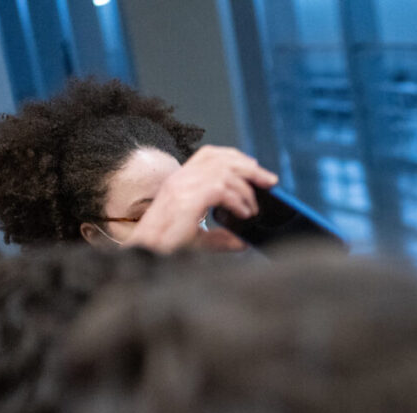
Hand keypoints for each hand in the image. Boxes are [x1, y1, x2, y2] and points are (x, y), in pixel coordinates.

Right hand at [125, 146, 276, 253]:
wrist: (146, 255)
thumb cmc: (166, 247)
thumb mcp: (198, 239)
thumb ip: (221, 238)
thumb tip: (243, 242)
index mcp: (180, 181)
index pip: (209, 155)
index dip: (234, 157)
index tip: (254, 166)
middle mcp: (179, 180)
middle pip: (220, 158)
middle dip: (250, 168)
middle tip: (270, 181)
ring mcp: (181, 188)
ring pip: (223, 173)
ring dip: (245, 191)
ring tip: (252, 210)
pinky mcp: (185, 200)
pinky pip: (220, 190)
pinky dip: (237, 202)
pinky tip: (243, 214)